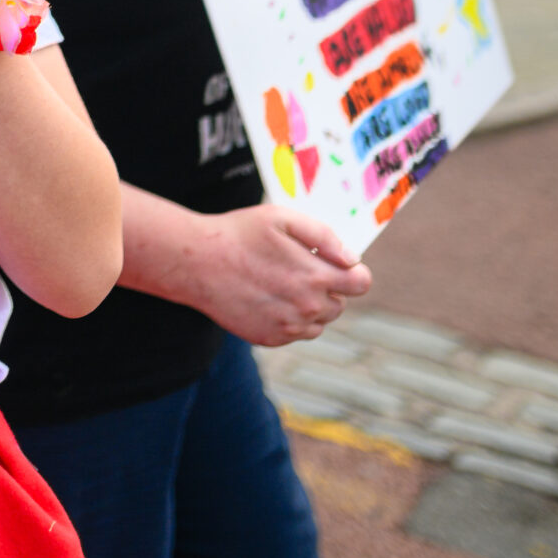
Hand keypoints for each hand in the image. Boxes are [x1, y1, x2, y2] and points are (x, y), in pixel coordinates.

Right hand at [164, 205, 372, 346]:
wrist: (197, 264)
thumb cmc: (239, 234)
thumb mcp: (283, 218)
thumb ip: (324, 237)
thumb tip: (351, 258)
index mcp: (316, 276)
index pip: (361, 284)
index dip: (353, 272)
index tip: (337, 265)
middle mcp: (307, 308)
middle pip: (339, 304)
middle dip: (327, 287)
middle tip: (297, 269)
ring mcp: (289, 327)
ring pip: (318, 322)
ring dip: (309, 306)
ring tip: (280, 284)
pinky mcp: (270, 339)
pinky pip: (295, 332)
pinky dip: (289, 318)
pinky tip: (267, 298)